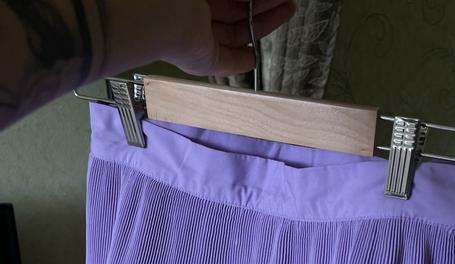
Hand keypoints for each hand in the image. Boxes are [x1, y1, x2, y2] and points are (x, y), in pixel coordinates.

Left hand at [166, 0, 295, 76]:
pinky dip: (243, 60)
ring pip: (237, 32)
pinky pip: (227, 62)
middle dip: (265, 6)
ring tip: (288, 11)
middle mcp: (198, 13)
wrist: (160, 10)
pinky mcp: (204, 61)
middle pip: (238, 11)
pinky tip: (257, 56)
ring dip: (263, 24)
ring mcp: (201, 38)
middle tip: (288, 1)